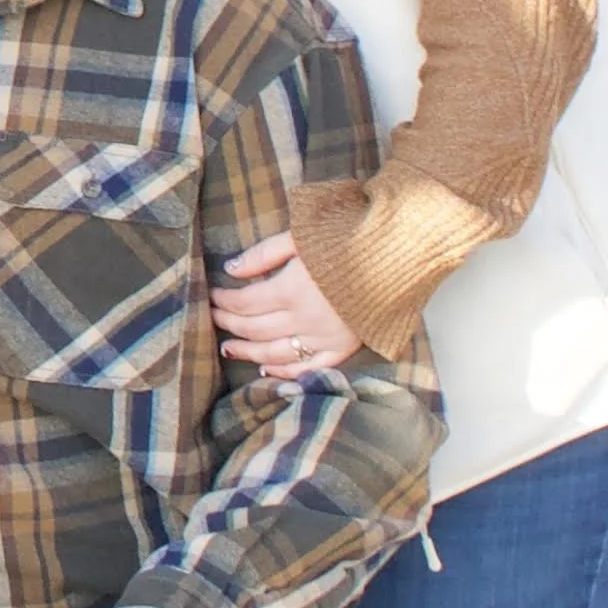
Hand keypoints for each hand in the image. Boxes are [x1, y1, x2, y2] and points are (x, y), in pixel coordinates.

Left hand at [211, 231, 359, 374]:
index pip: (245, 302)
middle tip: (212, 319)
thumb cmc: (346, 240)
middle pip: (255, 329)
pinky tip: (267, 370)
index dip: (223, 301)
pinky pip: (309, 368)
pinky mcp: (344, 348)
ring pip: (275, 353)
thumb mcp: (300, 236)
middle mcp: (305, 320)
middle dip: (229, 324)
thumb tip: (231, 269)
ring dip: (248, 352)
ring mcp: (325, 338)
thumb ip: (264, 254)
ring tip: (228, 349)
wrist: (396, 257)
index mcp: (292, 290)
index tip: (211, 296)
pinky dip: (285, 371)